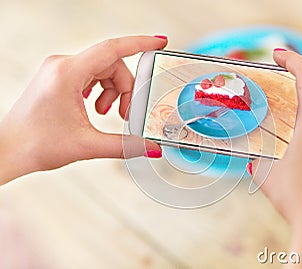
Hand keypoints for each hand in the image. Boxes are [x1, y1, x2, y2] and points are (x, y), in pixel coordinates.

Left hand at [0, 35, 167, 183]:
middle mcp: (62, 65)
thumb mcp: (86, 144)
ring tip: (106, 113)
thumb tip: (149, 147)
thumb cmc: (35, 143)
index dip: (140, 44)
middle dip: (124, 88)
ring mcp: (59, 70)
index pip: (112, 49)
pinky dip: (100, 90)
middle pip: (111, 64)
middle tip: (125, 113)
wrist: (9, 149)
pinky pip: (90, 74)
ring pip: (102, 69)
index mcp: (67, 74)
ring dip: (112, 91)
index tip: (158, 42)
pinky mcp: (58, 77)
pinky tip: (96, 107)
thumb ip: (124, 145)